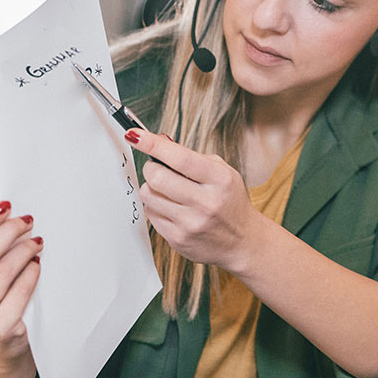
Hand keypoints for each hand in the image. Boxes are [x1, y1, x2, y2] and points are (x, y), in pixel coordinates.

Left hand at [125, 128, 258, 271]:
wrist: (242, 241)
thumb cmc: (229, 202)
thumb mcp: (222, 173)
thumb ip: (191, 156)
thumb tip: (158, 140)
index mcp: (219, 180)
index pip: (180, 158)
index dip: (153, 144)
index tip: (135, 135)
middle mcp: (206, 203)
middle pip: (157, 177)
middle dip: (151, 167)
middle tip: (157, 167)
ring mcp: (190, 223)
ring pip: (148, 195)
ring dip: (151, 187)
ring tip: (167, 189)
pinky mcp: (177, 239)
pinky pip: (150, 214)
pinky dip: (155, 205)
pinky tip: (171, 207)